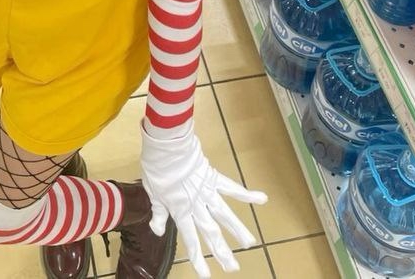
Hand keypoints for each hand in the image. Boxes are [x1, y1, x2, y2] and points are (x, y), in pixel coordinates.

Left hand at [140, 124, 266, 277]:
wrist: (167, 147)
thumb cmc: (157, 169)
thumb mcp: (152, 193)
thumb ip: (158, 212)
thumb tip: (157, 231)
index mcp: (180, 211)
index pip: (191, 240)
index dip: (198, 258)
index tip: (207, 275)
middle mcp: (197, 206)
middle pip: (211, 232)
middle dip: (222, 251)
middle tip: (234, 267)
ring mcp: (207, 192)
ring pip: (224, 214)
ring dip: (237, 229)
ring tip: (249, 244)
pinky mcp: (214, 177)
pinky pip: (232, 187)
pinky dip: (246, 193)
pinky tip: (262, 199)